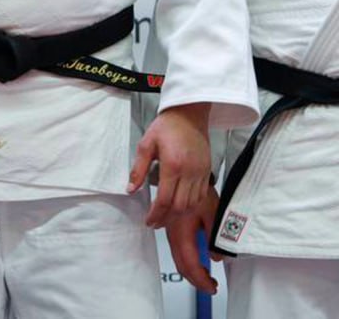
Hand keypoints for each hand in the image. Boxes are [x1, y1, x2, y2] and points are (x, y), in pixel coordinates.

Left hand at [128, 102, 210, 227]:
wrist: (189, 115)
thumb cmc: (165, 127)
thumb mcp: (145, 145)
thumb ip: (138, 169)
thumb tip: (131, 189)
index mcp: (172, 164)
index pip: (164, 199)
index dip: (155, 214)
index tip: (148, 221)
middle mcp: (189, 172)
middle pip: (180, 206)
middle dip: (166, 218)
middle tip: (155, 222)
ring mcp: (201, 173)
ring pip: (192, 204)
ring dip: (178, 214)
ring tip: (165, 216)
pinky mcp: (207, 172)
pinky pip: (201, 196)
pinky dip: (191, 205)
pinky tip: (180, 206)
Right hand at [165, 186, 220, 293]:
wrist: (186, 172)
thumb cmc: (200, 189)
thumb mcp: (213, 212)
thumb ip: (215, 236)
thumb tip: (216, 257)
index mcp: (182, 230)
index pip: (190, 262)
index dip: (200, 278)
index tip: (211, 286)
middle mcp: (173, 232)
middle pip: (181, 264)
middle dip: (195, 279)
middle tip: (210, 286)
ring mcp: (170, 229)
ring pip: (178, 257)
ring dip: (191, 270)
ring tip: (206, 276)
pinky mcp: (171, 226)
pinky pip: (177, 249)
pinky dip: (187, 260)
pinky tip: (197, 260)